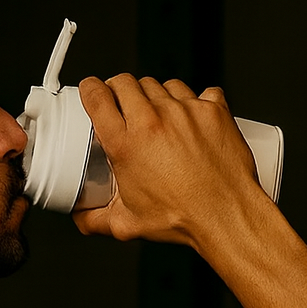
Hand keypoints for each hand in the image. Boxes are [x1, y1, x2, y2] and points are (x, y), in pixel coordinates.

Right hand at [73, 75, 259, 245]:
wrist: (225, 215)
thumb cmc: (181, 219)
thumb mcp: (127, 225)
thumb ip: (95, 220)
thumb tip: (81, 217)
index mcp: (126, 146)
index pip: (97, 97)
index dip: (90, 89)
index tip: (92, 91)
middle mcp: (153, 121)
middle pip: (126, 82)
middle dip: (119, 89)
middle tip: (123, 105)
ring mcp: (184, 111)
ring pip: (161, 84)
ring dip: (156, 97)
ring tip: (160, 119)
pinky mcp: (212, 109)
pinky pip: (199, 91)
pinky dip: (193, 102)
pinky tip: (191, 121)